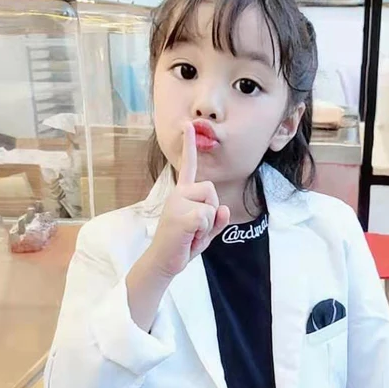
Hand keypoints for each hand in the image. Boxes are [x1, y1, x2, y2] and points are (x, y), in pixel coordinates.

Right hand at [146, 122, 230, 277]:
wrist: (164, 262)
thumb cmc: (183, 245)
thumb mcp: (205, 231)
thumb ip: (217, 219)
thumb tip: (224, 210)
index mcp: (182, 194)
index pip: (188, 167)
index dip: (189, 146)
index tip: (188, 125)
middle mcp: (178, 194)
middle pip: (211, 190)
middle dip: (211, 210)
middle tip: (196, 228)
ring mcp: (177, 203)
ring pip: (211, 206)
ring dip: (207, 224)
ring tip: (191, 233)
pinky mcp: (180, 216)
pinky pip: (206, 218)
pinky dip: (203, 232)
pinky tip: (189, 237)